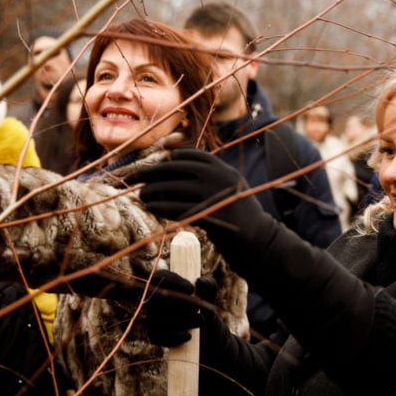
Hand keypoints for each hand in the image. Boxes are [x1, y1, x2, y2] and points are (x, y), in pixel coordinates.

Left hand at [130, 148, 277, 265]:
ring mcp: (214, 196)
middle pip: (177, 169)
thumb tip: (176, 163)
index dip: (171, 158)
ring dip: (153, 190)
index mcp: (224, 168)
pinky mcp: (210, 216)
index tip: (157, 165)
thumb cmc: (239, 215)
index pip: (192, 154)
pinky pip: (178, 209)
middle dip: (153, 172)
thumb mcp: (229, 187)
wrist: (260, 241)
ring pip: (174, 188)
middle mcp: (219, 178)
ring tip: (142, 195)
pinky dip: (162, 207)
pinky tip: (152, 207)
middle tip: (135, 177)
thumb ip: (210, 175)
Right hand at [142, 271, 218, 347]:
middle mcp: (154, 300)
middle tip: (198, 306)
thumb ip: (209, 285)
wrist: (207, 334)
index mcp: (166, 285)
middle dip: (178, 302)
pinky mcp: (154, 335)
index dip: (174, 282)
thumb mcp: (210, 297)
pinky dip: (173, 337)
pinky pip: (156, 336)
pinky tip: (188, 336)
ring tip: (201, 320)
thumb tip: (200, 281)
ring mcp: (152, 318)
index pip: (160, 277)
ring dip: (182, 320)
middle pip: (156, 297)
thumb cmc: (206, 309)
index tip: (192, 290)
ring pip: (156, 318)